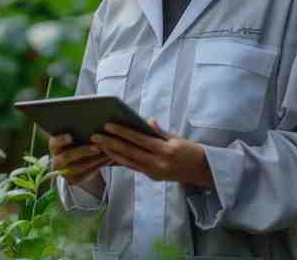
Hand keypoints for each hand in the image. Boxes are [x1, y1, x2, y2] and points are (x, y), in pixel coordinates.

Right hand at [49, 134, 112, 185]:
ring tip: (107, 153)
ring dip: (94, 160)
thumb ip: (78, 130)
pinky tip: (109, 159)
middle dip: (83, 151)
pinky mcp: (74, 181)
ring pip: (78, 167)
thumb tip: (91, 120)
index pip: (53, 143)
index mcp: (54, 146)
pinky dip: (98, 166)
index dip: (60, 140)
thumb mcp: (74, 136)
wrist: (77, 162)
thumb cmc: (77, 143)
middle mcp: (56, 160)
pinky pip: (86, 174)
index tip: (70, 137)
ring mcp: (63, 172)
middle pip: (67, 156)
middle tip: (97, 147)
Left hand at [91, 118, 213, 188]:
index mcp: (166, 150)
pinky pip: (133, 167)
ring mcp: (154, 172)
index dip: (123, 132)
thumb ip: (159, 131)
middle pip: (130, 152)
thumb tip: (146, 120)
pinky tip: (110, 154)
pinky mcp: (152, 177)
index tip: (108, 125)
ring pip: (128, 162)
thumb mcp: (177, 138)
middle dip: (111, 143)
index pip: (140, 139)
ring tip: (98, 145)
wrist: (202, 171)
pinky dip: (121, 160)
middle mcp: (159, 163)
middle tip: (94, 136)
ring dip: (112, 153)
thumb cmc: (189, 150)